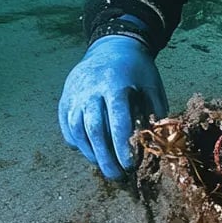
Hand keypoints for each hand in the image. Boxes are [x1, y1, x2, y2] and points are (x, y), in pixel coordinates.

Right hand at [58, 35, 167, 179]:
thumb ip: (155, 112)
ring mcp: (75, 93)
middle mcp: (91, 89)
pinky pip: (66, 125)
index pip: (117, 119)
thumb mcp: (153, 85)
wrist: (112, 46)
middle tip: (117, 176)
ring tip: (104, 166)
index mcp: (116, 84)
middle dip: (105, 157)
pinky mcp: (65, 98)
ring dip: (90, 152)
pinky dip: (76, 142)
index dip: (123, 145)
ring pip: (77, 129)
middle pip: (94, 129)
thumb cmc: (137, 69)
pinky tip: (89, 152)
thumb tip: (156, 143)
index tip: (130, 165)